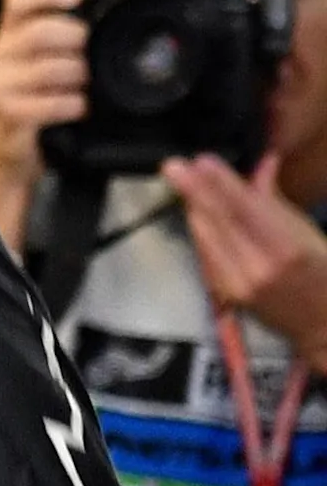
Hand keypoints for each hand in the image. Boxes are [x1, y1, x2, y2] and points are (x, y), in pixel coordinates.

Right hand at [0, 0, 87, 196]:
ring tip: (89, 85)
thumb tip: (109, 21)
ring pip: (47, 69)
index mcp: (8, 37)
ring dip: (78, 76)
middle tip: (93, 53)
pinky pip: (46, 104)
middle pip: (38, 32)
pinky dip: (71, 105)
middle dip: (76, 40)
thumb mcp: (47, 65)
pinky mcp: (4, 113)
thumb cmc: (39, 103)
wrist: (13, 152)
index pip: (18, 2)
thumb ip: (66, 43)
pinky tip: (80, 107)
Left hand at [166, 151, 326, 361]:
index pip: (246, 210)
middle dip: (193, 191)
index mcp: (287, 250)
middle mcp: (259, 268)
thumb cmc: (320, 273)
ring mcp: (238, 283)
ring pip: (206, 237)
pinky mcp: (225, 293)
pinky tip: (193, 212)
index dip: (221, 184)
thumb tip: (263, 164)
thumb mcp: (307, 233)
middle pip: (219, 222)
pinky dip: (199, 230)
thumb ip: (276, 201)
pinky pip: (206, 254)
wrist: (322, 323)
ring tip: (180, 180)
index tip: (202, 161)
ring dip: (192, 207)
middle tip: (173, 166)